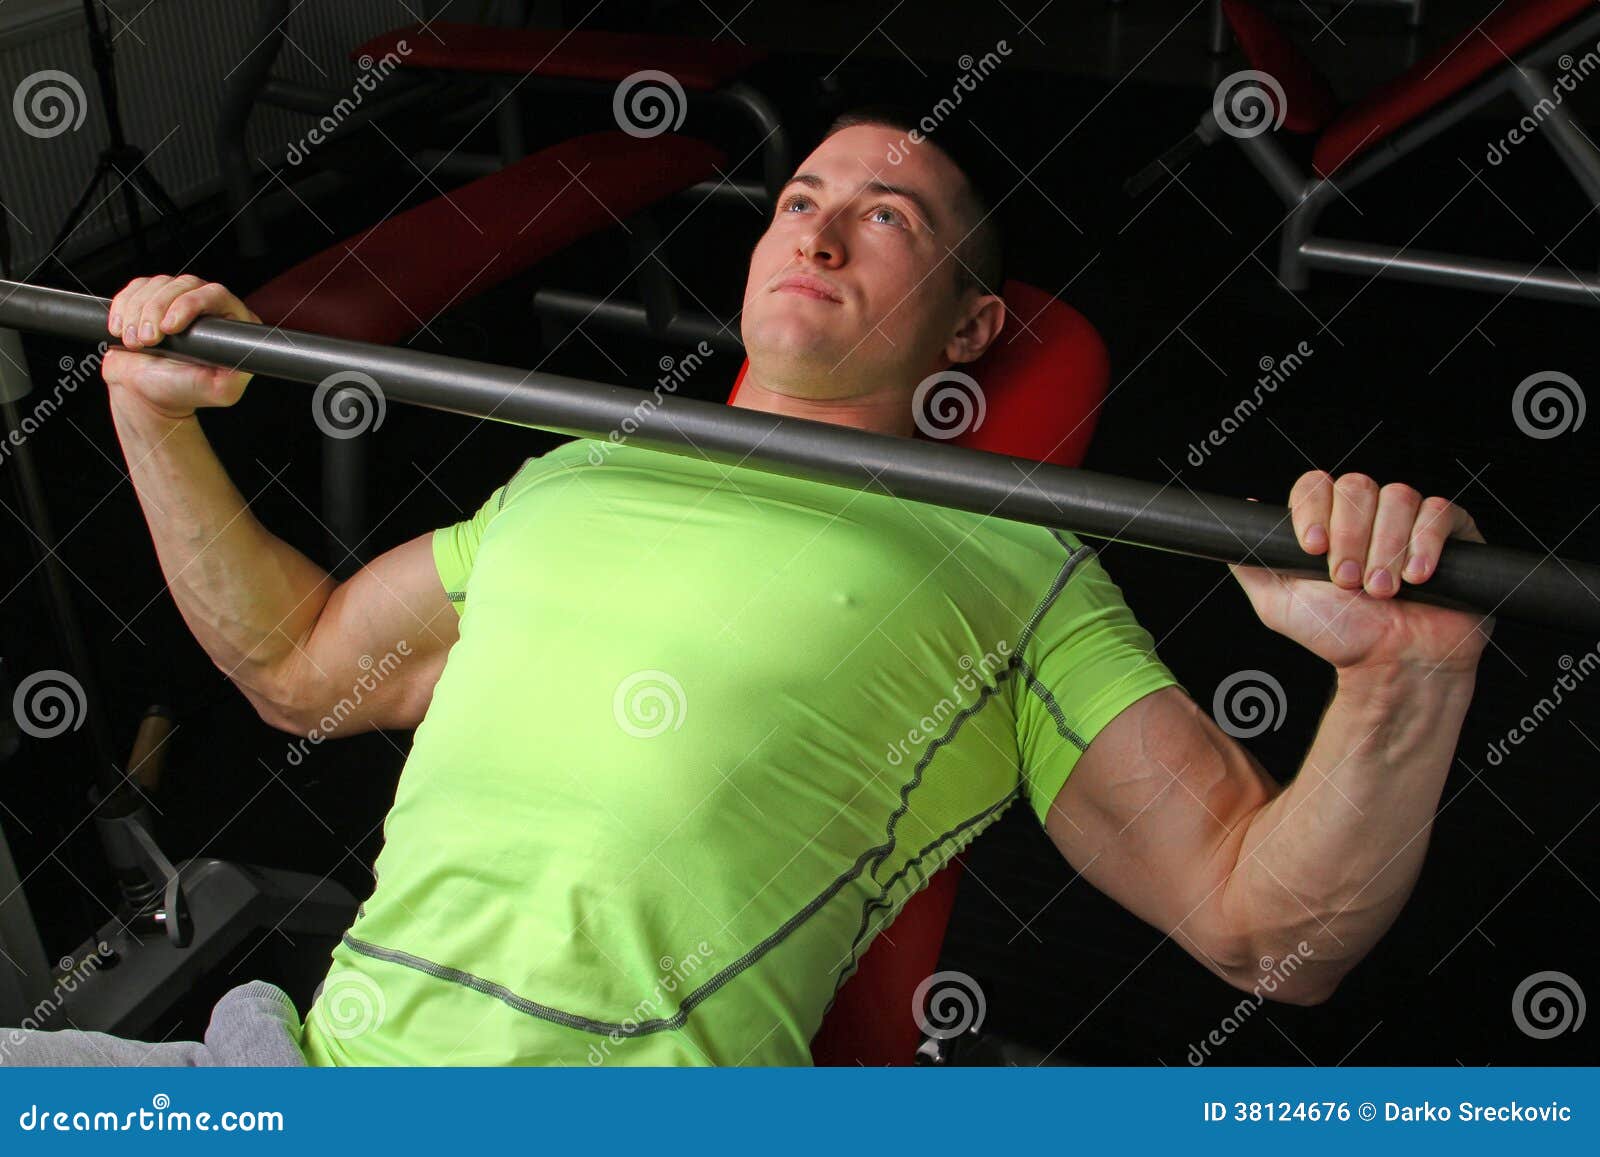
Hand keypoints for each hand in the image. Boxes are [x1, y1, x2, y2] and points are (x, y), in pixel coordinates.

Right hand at [102, 274, 259, 420]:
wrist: (144, 394)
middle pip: (183, 284)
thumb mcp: (216, 390)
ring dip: (138, 313)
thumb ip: (235, 375)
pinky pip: (135, 288)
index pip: (215, 295)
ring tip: (136, 343)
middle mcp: (206, 307)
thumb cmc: (181, 391)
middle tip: (148, 341)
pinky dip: (123, 308)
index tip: (169, 328)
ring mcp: (177, 300)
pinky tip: (122, 330)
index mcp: (230, 325)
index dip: (189, 305)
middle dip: (157, 310)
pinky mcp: (150, 298)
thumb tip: (248, 356)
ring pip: (157, 285)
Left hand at [1227, 471, 1493, 675]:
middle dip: (1349, 537)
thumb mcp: (1278, 603)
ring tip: (1382, 591)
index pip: (1315, 485)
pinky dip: (1424, 545)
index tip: (1312, 547)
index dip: (1312, 509)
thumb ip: (1252, 562)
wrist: (1392, 666)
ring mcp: (1411, 521)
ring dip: (1385, 549)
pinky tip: (1417, 579)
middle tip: (1347, 582)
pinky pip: (1440, 513)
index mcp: (1330, 522)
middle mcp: (1369, 515)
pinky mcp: (1452, 533)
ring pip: (1398, 497)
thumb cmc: (1341, 636)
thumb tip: (1242, 514)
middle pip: (1356, 487)